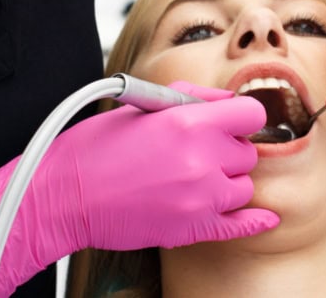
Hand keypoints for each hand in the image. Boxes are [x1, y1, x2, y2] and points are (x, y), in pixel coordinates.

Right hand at [0, 81, 276, 296]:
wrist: (63, 196)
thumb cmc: (95, 148)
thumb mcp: (142, 105)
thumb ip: (193, 97)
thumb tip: (228, 99)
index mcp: (189, 123)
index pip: (252, 115)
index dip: (240, 117)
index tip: (230, 122)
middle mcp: (201, 160)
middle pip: (247, 153)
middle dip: (227, 151)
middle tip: (197, 152)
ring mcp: (200, 199)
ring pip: (243, 188)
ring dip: (226, 183)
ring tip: (191, 180)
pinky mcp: (191, 229)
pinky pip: (241, 225)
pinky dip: (253, 220)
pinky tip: (262, 217)